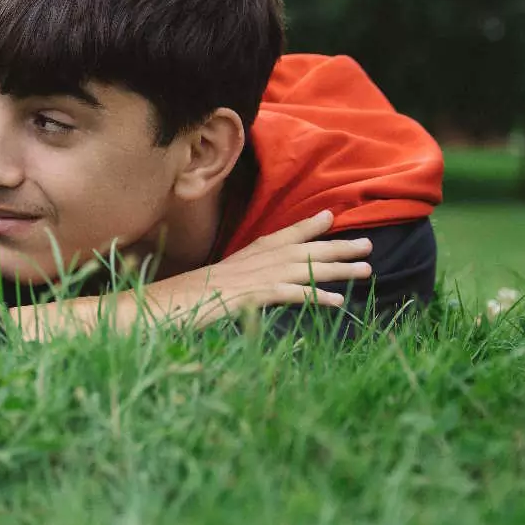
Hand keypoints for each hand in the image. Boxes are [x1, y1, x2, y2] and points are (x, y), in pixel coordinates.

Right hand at [137, 210, 372, 327]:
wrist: (157, 307)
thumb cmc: (176, 301)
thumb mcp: (208, 288)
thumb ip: (229, 283)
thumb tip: (241, 288)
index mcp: (240, 259)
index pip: (277, 237)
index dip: (304, 228)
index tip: (329, 217)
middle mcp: (248, 263)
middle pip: (299, 250)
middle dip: (334, 246)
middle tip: (368, 245)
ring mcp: (249, 278)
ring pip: (301, 268)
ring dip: (336, 269)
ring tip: (366, 270)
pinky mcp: (248, 296)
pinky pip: (287, 294)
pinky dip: (313, 295)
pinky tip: (335, 302)